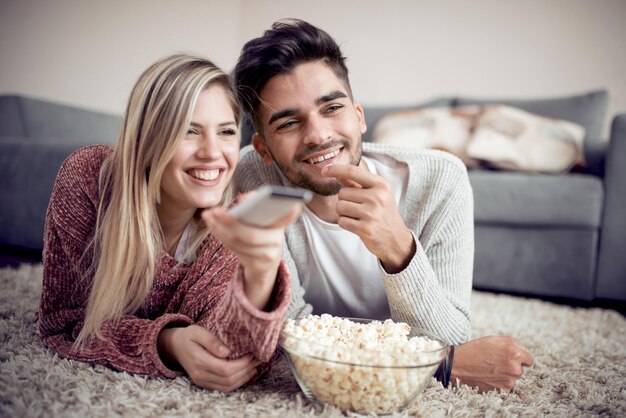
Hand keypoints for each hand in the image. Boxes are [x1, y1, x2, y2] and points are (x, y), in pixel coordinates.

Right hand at [157, 325, 260, 391]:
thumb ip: (212, 341)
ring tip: (255, 365)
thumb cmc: (188, 336)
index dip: (242, 364)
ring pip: (228, 386)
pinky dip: (238, 382)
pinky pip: (224, 388)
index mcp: (199, 361)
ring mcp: (202, 381)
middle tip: (258, 358)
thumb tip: (227, 352)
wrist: (175, 347)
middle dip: (246, 370)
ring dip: (244, 377)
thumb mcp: (197, 332)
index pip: (225, 369)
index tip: (251, 353)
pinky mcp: (205, 383)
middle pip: (229, 379)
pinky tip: (246, 373)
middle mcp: (200, 375)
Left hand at [202, 194, 300, 308]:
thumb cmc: (260, 234)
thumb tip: (243, 200)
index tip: (294, 206)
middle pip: (252, 235)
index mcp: (280, 225)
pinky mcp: (256, 265)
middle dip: (231, 223)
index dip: (291, 213)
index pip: (287, 218)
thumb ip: (255, 206)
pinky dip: (221, 236)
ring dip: (220, 229)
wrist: (263, 265)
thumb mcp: (263, 221)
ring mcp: (267, 256)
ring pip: (239, 243)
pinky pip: (235, 250)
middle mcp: (277, 241)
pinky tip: (212, 225)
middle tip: (215, 211)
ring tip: (208, 216)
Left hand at [321, 164, 414, 272]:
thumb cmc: (384, 214)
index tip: (324, 171)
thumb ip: (357, 183)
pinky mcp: (365, 229)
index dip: (335, 169)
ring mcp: (372, 213)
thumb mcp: (377, 194)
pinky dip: (345, 224)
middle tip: (359, 209)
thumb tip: (337, 173)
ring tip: (358, 217)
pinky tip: (357, 225)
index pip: (353, 171)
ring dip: (344, 213)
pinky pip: (342, 221)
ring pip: (340, 207)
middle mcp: (377, 197)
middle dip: (344, 201)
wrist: (396, 240)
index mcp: (381, 185)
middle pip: (342, 193)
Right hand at [450, 336, 533, 391]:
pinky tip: (488, 376)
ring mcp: (510, 380)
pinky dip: (499, 382)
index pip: (529, 359)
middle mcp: (515, 367)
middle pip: (521, 369)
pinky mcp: (503, 390)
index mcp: (515, 352)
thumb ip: (513, 344)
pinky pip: (506, 386)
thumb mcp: (495, 340)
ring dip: (506, 375)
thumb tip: (523, 351)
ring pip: (513, 378)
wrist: (459, 364)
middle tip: (496, 362)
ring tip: (490, 369)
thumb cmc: (475, 350)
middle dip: (511, 366)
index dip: (520, 358)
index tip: (511, 358)